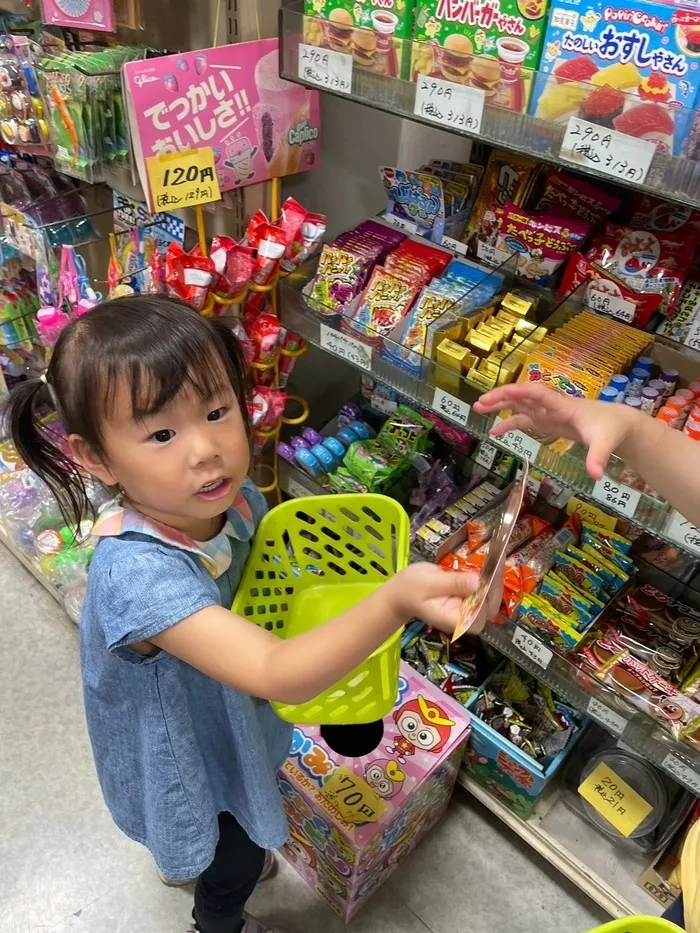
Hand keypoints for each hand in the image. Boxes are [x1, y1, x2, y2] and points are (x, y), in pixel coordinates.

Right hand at [390, 562, 501, 635]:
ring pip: (489, 598)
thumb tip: (476, 582)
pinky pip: (483, 591)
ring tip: (495, 558)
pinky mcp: (467, 599)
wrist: (400, 592)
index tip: (487, 576)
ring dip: (493, 580)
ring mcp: (466, 609)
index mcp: (452, 620)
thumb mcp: (428, 582)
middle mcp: (463, 618)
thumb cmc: (409, 588)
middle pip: (488, 608)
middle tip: (495, 561)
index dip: (485, 598)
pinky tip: (489, 562)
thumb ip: (452, 583)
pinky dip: (488, 578)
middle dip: (494, 585)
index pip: (477, 617)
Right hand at [473, 383, 636, 480]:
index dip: (520, 392)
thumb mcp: (605, 444)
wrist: (618, 424)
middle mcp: (551, 405)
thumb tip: (595, 476)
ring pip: (519, 404)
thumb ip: (598, 458)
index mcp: (563, 406)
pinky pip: (524, 420)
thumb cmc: (611, 430)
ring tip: (478, 409)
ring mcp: (548, 413)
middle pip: (523, 395)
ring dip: (500, 405)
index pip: (538, 393)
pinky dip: (509, 424)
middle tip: (480, 403)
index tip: (501, 393)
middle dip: (501, 397)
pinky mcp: (547, 422)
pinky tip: (495, 433)